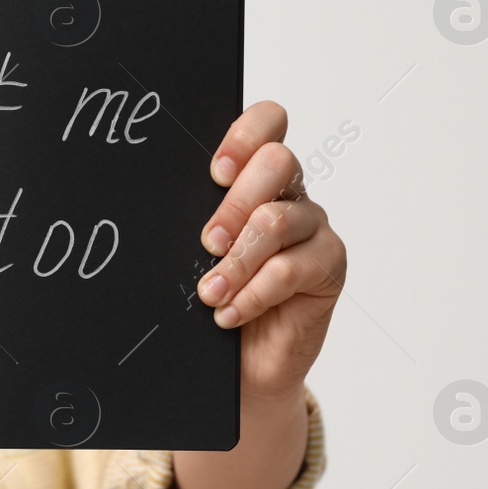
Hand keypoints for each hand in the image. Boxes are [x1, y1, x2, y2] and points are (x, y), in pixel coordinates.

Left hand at [197, 101, 345, 405]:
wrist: (242, 365)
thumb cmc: (217, 299)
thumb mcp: (197, 254)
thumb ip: (197, 222)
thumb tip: (159, 205)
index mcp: (257, 178)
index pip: (268, 123)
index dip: (245, 137)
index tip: (216, 172)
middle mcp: (290, 195)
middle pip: (277, 162)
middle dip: (234, 204)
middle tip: (207, 243)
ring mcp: (313, 229)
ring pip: (278, 220)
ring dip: (236, 261)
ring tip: (209, 293)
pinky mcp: (328, 267)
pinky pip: (291, 269)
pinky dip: (252, 294)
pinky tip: (229, 314)